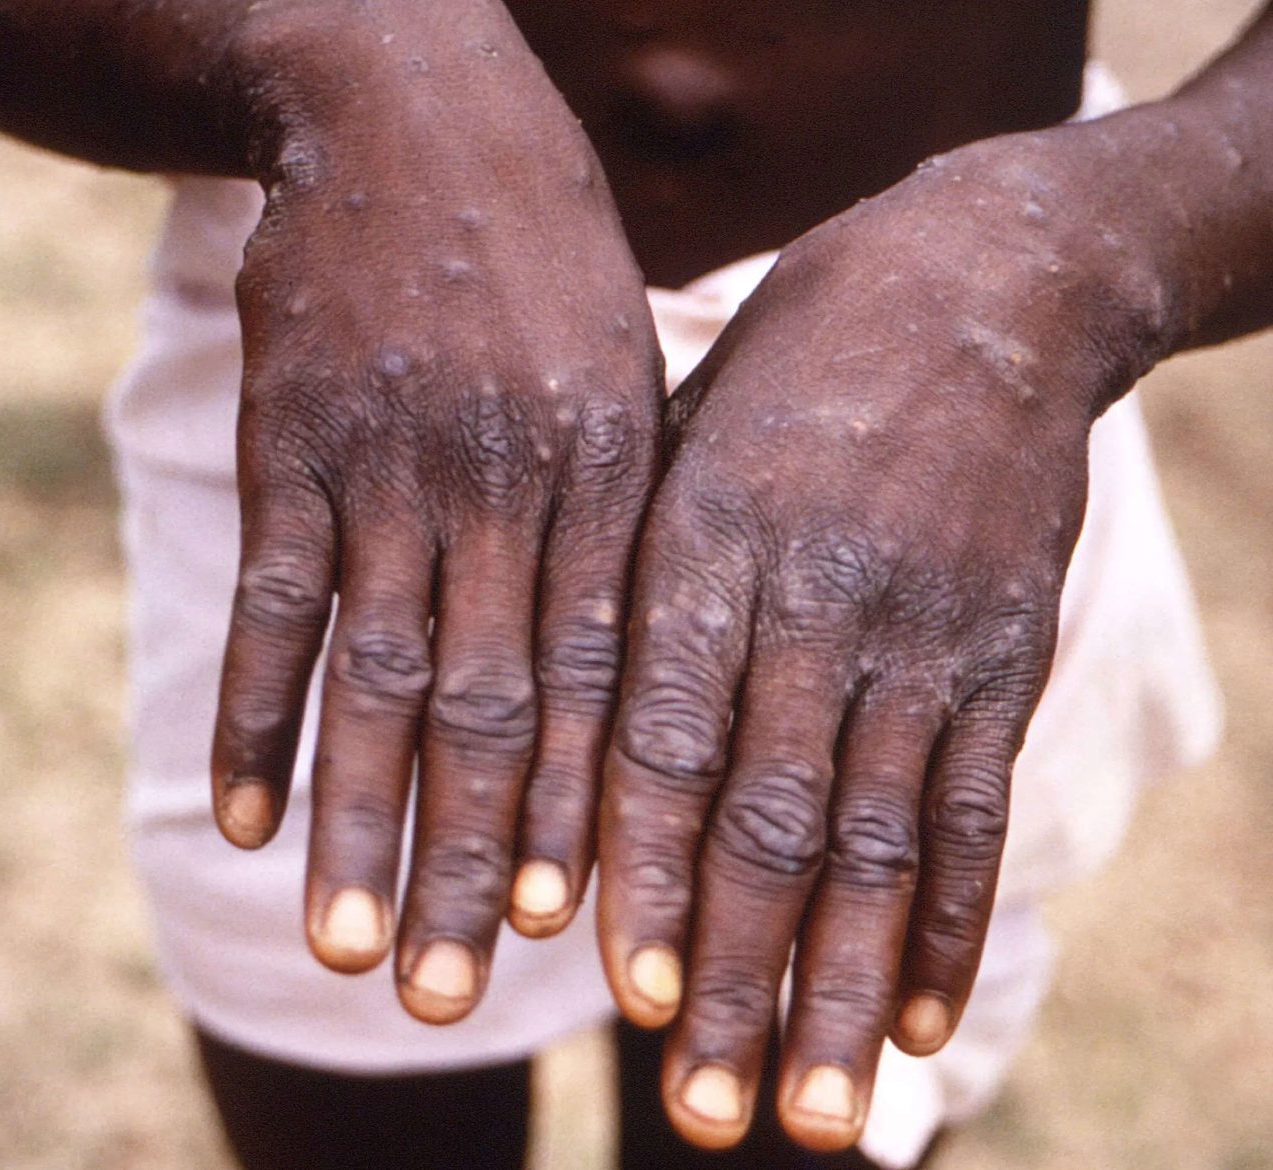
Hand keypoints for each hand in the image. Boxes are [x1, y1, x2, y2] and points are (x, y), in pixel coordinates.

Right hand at [210, 18, 661, 1023]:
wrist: (411, 112)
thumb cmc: (542, 261)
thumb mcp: (627, 368)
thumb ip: (628, 515)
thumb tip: (639, 676)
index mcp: (607, 474)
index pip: (601, 676)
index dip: (586, 811)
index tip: (574, 934)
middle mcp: (503, 484)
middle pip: (491, 707)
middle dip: (474, 859)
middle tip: (457, 997)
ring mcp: (388, 466)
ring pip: (375, 677)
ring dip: (359, 823)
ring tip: (349, 949)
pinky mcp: (290, 446)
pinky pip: (270, 604)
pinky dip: (253, 715)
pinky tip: (240, 818)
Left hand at [596, 134, 1165, 1147]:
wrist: (980, 287)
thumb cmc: (786, 371)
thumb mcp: (679, 435)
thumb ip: (624, 580)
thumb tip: (548, 738)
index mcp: (705, 537)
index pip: (661, 730)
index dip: (639, 864)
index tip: (614, 987)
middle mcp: (816, 595)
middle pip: (768, 815)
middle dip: (732, 971)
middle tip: (699, 1112)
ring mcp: (922, 630)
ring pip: (876, 839)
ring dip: (837, 986)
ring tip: (806, 1114)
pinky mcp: (1003, 652)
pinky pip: (975, 805)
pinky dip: (948, 920)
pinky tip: (916, 1018)